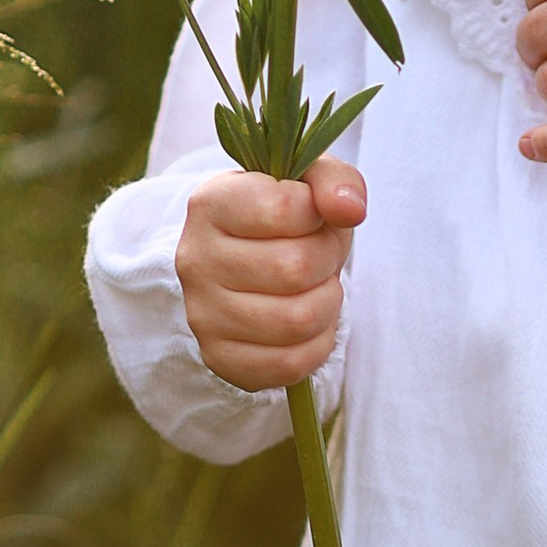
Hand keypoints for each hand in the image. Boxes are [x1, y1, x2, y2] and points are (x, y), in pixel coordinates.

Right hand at [176, 159, 365, 389]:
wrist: (251, 259)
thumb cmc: (286, 216)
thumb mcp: (310, 182)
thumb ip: (335, 181)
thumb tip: (350, 210)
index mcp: (211, 203)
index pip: (283, 209)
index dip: (316, 214)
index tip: (311, 216)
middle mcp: (195, 259)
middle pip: (293, 268)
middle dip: (326, 259)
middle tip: (320, 254)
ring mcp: (202, 314)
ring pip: (296, 320)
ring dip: (327, 303)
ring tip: (315, 286)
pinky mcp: (219, 357)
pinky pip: (289, 364)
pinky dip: (318, 343)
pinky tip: (309, 321)